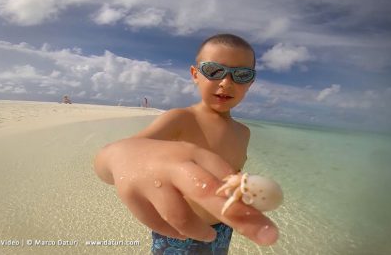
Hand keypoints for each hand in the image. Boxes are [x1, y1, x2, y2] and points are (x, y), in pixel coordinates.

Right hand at [94, 138, 277, 244]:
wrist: (122, 156)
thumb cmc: (167, 160)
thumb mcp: (192, 160)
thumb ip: (215, 177)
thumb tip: (249, 202)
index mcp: (192, 154)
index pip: (226, 178)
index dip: (248, 200)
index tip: (268, 220)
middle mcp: (173, 165)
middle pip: (207, 191)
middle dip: (238, 216)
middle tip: (266, 235)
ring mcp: (151, 182)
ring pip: (179, 215)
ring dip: (198, 230)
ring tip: (208, 234)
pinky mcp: (132, 198)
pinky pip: (158, 225)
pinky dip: (174, 233)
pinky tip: (181, 231)